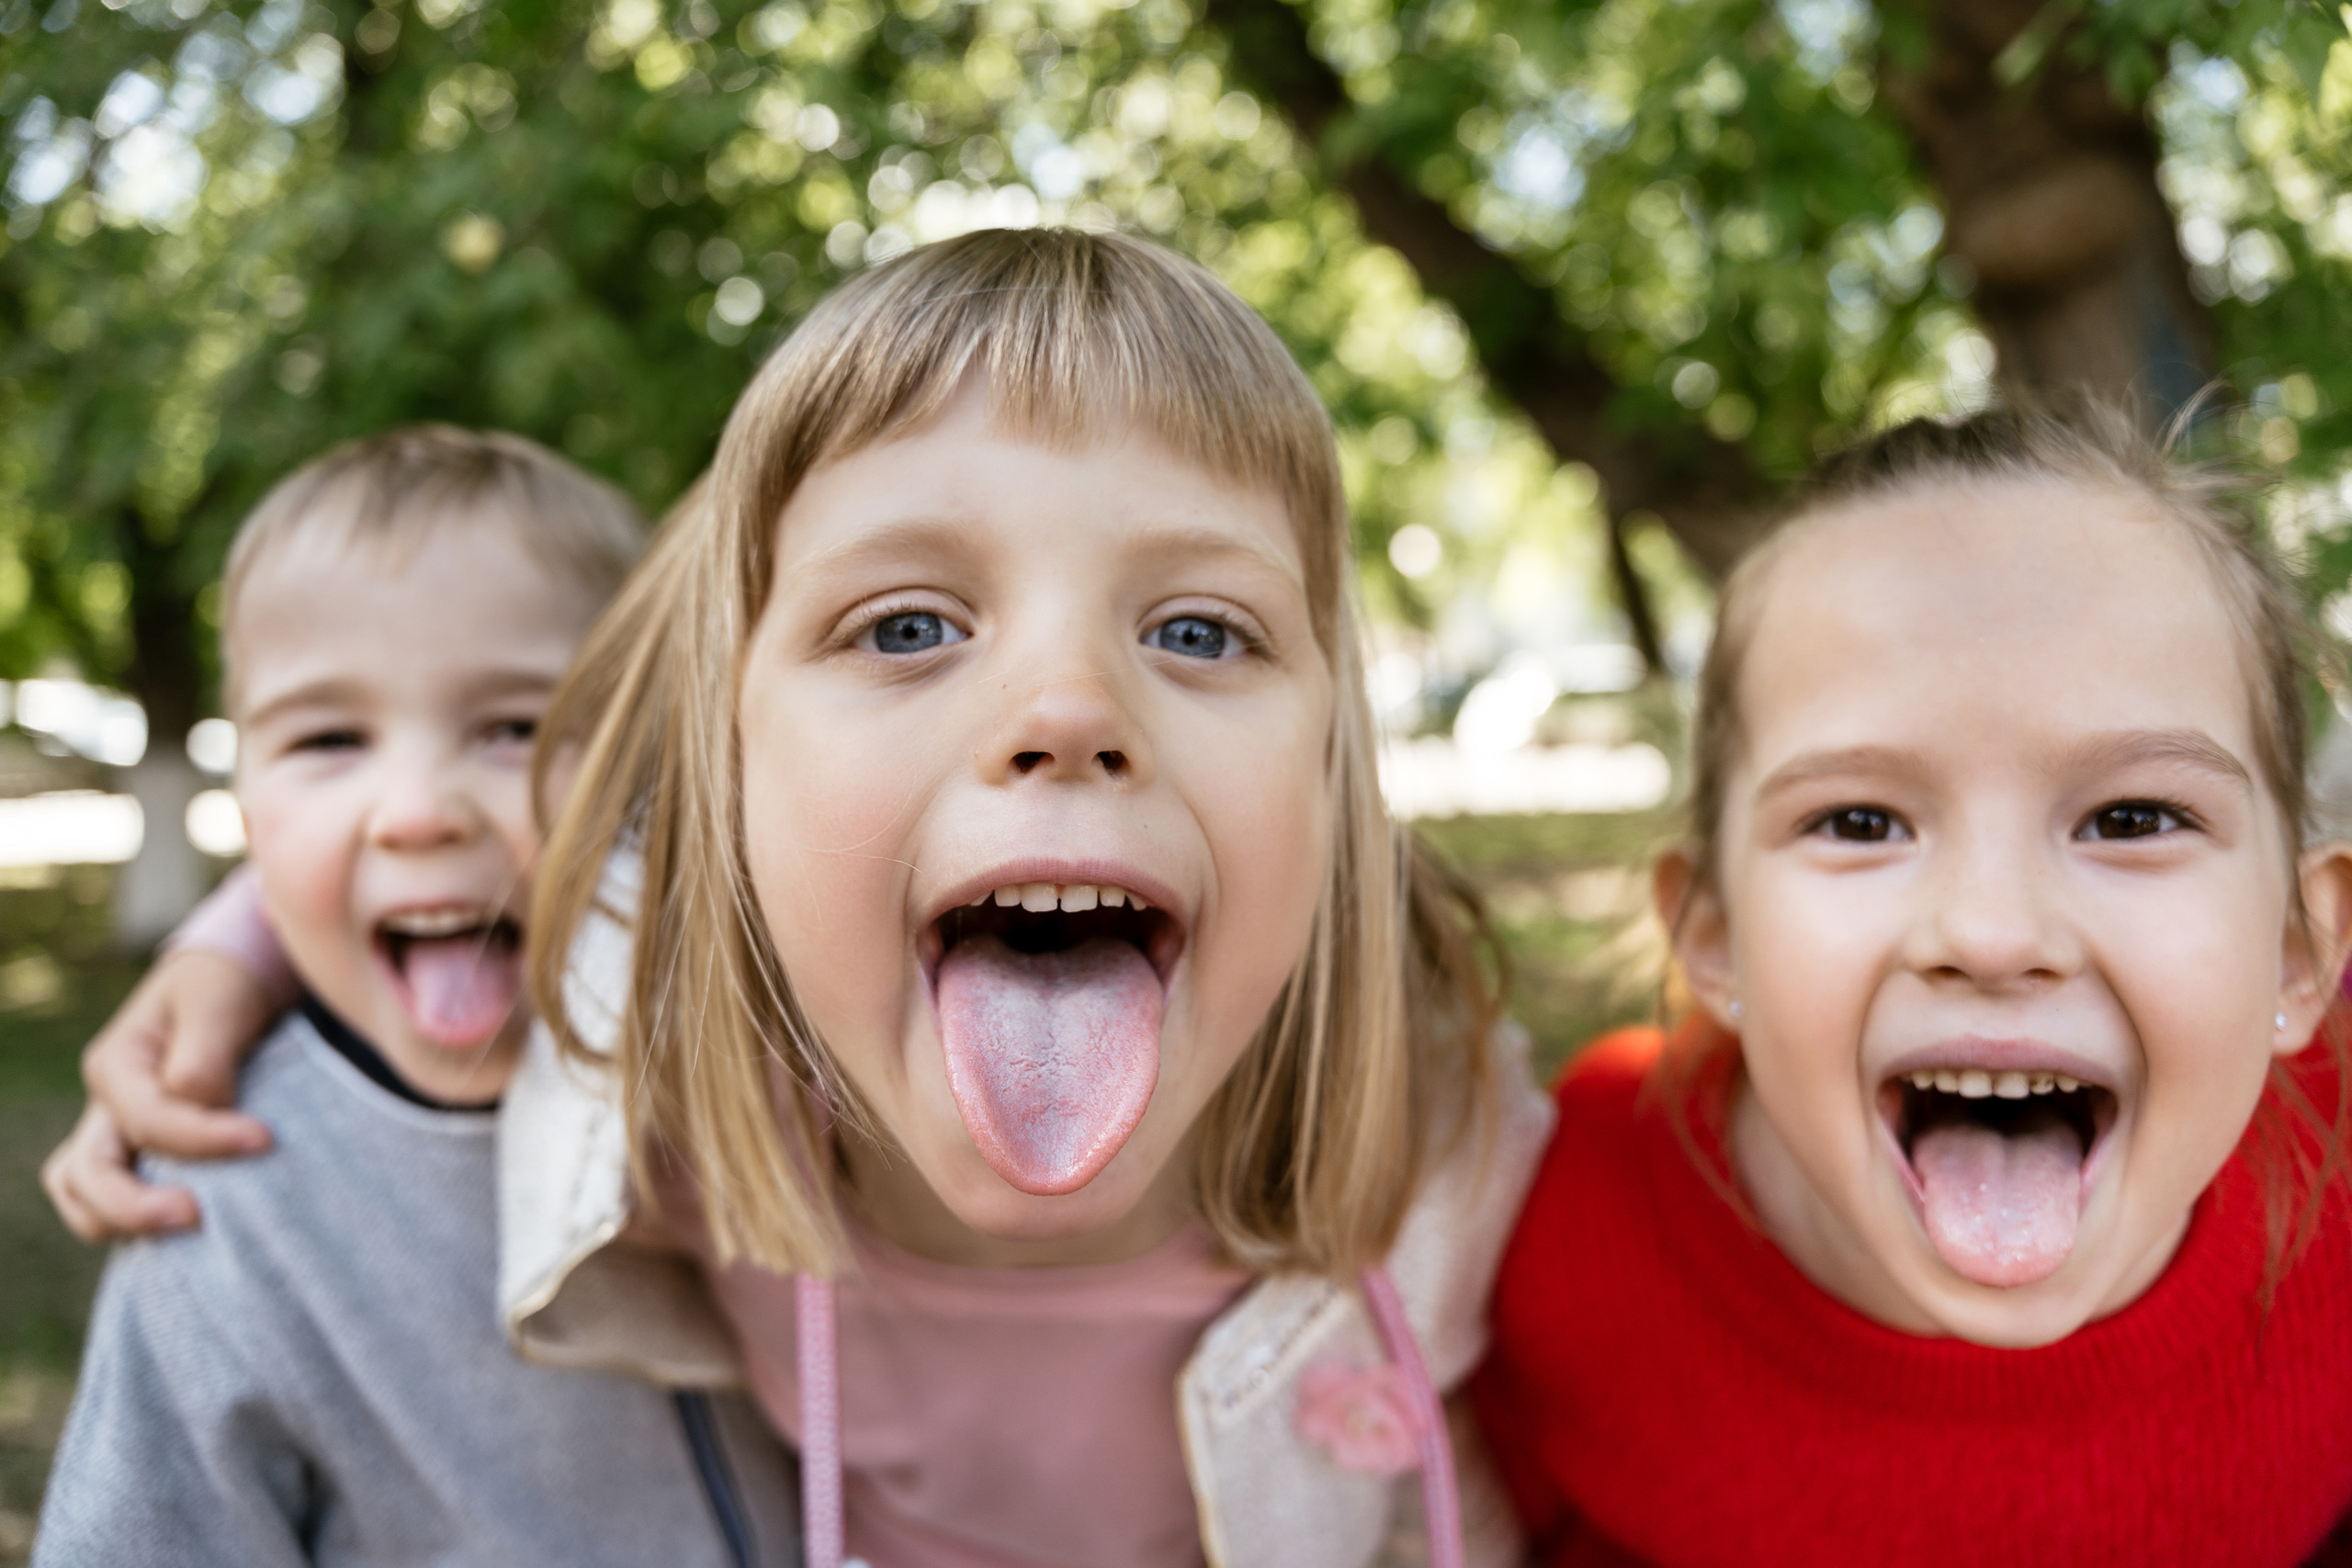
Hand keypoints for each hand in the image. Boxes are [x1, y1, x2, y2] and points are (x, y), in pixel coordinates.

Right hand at [41, 951, 277, 1240]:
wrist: (233, 984)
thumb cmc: (225, 986)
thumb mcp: (218, 1001)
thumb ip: (205, 1054)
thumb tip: (197, 1102)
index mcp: (118, 1064)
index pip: (147, 1118)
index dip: (202, 1138)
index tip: (266, 1140)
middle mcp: (107, 1106)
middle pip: (88, 1174)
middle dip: (134, 1206)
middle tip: (198, 1218)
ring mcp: (117, 1135)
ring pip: (84, 1196)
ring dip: (123, 1224)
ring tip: (189, 1235)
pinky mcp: (142, 1156)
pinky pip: (113, 1203)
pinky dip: (136, 1227)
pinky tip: (190, 1240)